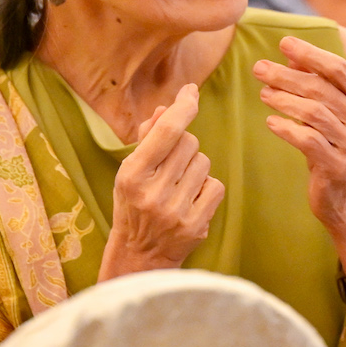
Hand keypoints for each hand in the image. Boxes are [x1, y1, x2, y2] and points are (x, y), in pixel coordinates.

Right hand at [99, 83, 224, 278]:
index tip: (191, 91)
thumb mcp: (129, 172)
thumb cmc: (133, 205)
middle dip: (184, 145)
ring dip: (195, 168)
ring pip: (204, 162)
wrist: (140, 255)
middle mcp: (153, 193)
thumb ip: (147, 139)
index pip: (166, 132)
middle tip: (171, 165)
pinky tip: (190, 200)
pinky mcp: (196, 225)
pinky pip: (215, 186)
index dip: (182, 107)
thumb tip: (166, 108)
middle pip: (189, 143)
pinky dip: (206, 188)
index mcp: (132, 175)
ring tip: (178, 185)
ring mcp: (176, 211)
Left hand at [255, 37, 345, 275]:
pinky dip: (287, 128)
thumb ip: (319, 86)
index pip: (340, 70)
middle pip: (323, 89)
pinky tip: (271, 122)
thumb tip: (290, 55)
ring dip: (284, 99)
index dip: (311, 54)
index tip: (284, 43)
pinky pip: (308, 140)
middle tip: (259, 68)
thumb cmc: (337, 152)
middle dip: (287, 75)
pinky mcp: (338, 168)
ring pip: (314, 112)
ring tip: (263, 93)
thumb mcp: (335, 117)